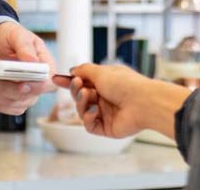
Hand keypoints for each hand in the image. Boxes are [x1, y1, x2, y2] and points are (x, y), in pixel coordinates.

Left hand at [0, 22, 54, 115]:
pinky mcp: (9, 102)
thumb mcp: (17, 35)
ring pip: (8, 102)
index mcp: (44, 66)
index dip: (37, 86)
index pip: (47, 83)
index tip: (22, 84)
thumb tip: (33, 61)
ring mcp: (23, 96)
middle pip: (24, 96)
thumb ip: (25, 47)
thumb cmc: (11, 37)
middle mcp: (36, 85)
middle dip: (2, 87)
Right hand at [54, 64, 190, 138]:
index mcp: (105, 83)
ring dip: (81, 103)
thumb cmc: (125, 84)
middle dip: (76, 91)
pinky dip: (89, 117)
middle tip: (78, 85)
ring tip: (88, 96)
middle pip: (80, 97)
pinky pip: (89, 125)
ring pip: (83, 111)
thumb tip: (72, 71)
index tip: (56, 79)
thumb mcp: (101, 71)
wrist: (143, 102)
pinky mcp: (106, 128)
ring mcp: (105, 113)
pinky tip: (95, 111)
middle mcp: (105, 98)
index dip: (69, 81)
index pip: (83, 82)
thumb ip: (84, 71)